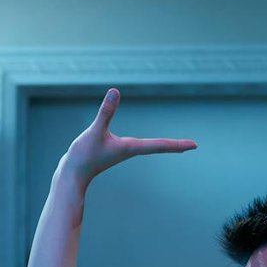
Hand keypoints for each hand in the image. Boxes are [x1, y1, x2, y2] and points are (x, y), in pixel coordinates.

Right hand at [59, 89, 196, 184]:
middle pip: (157, 147)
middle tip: (193, 145)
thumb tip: (115, 91)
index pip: (159, 145)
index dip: (177, 144)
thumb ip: (106, 111)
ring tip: (177, 146)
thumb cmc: (83, 156)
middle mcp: (129, 150)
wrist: (71, 174)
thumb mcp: (95, 130)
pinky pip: (135, 147)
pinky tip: (144, 145)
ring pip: (148, 148)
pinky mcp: (112, 150)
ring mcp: (121, 152)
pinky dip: (147, 145)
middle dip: (174, 146)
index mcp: (130, 147)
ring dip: (163, 146)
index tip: (194, 145)